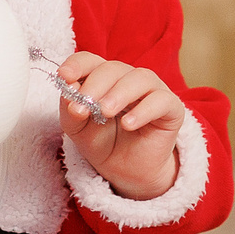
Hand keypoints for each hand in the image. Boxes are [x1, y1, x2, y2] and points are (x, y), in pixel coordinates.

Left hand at [55, 53, 184, 201]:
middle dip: (95, 85)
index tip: (64, 76)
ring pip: (140, 78)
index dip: (77, 65)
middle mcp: (128, 78)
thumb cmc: (103, 144)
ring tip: (105, 112)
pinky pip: (161, 100)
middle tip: (82, 107)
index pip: (89, 60)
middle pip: (113, 68)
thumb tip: (70, 94)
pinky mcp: (171, 108)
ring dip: (119, 93)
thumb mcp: (78, 129)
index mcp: (103, 78)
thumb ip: (71, 110)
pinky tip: (128, 124)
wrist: (127, 173)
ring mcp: (152, 90)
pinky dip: (143, 110)